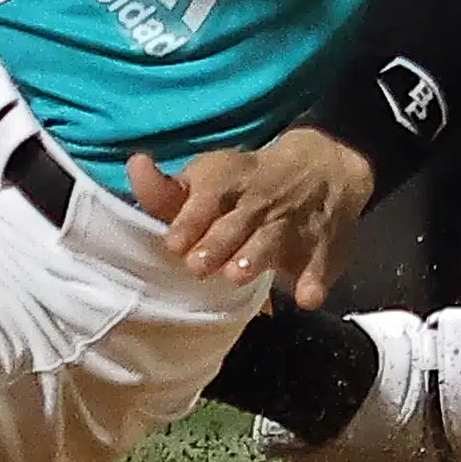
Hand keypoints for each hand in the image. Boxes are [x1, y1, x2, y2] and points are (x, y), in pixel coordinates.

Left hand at [132, 126, 381, 302]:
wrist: (325, 165)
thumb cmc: (248, 185)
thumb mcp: (211, 178)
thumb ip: (169, 190)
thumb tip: (135, 165)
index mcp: (229, 182)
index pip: (208, 196)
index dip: (190, 220)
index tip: (173, 243)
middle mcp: (261, 201)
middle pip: (238, 222)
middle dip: (218, 243)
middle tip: (197, 266)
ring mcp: (294, 224)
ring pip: (273, 239)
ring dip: (256, 255)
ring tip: (237, 274)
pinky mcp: (323, 247)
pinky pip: (320, 263)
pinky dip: (315, 279)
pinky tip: (307, 296)